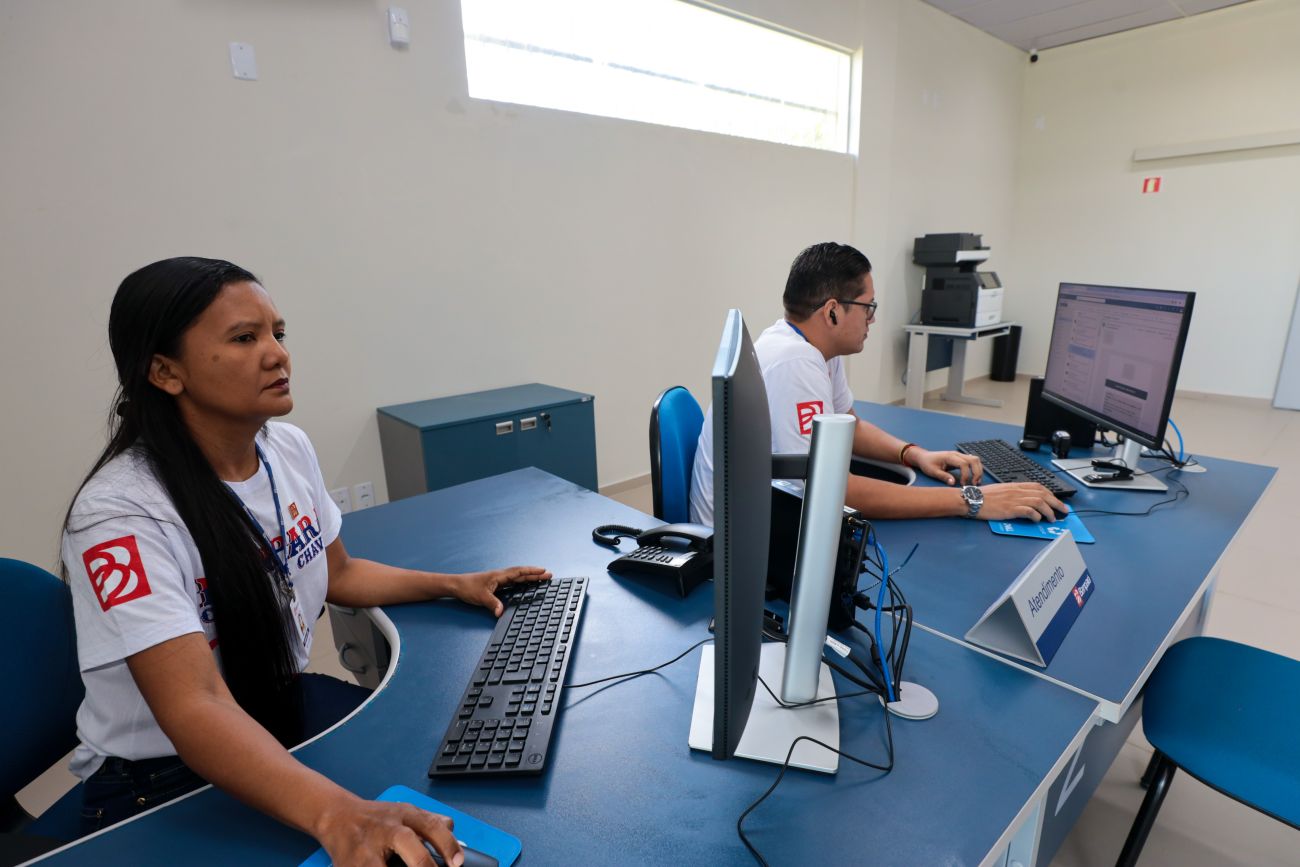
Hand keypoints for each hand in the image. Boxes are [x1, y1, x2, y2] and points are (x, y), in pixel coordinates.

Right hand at [316, 797, 461, 866]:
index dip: (447, 845)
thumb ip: (429, 821)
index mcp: (404, 814)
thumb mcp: (404, 812)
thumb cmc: (376, 818)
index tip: (457, 863)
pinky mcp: (351, 865)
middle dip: (423, 865)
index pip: (431, 825)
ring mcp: (366, 849)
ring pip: (382, 866)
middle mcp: (386, 829)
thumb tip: (454, 834)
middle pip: (407, 842)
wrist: (337, 817)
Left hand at [453, 566, 551, 615]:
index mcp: (499, 576)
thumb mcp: (481, 597)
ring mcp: (498, 580)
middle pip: (521, 574)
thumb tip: (501, 613)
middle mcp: (501, 576)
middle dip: (535, 574)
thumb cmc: (467, 588)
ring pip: (517, 577)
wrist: (456, 585)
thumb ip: (493, 604)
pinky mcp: (495, 584)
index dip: (532, 572)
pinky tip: (524, 585)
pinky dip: (521, 582)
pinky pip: (512, 582)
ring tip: (540, 578)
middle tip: (548, 575)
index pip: (519, 572)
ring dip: (529, 577)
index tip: (544, 571)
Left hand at [911, 448, 982, 485]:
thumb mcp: (933, 472)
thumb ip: (943, 477)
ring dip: (978, 470)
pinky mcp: (960, 458)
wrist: (924, 457)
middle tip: (974, 483)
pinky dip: (976, 469)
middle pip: (974, 460)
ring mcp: (959, 455)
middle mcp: (956, 454)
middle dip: (977, 472)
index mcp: (949, 456)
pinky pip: (972, 461)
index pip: (964, 464)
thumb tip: (953, 483)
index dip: (966, 475)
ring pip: (975, 459)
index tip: (962, 484)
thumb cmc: (927, 464)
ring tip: (976, 482)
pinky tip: (974, 478)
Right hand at [977, 483, 1067, 521]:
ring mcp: (1014, 499)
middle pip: (1043, 494)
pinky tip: (1038, 520)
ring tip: (1052, 519)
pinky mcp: (1010, 509)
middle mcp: (1016, 491)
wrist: (971, 499)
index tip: (1056, 500)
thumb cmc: (982, 497)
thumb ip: (1012, 493)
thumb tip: (1023, 500)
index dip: (1050, 493)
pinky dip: (1036, 515)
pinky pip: (1028, 511)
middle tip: (1064, 510)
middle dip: (1056, 502)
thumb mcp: (1000, 490)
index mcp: (1014, 486)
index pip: (1038, 486)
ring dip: (1049, 511)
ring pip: (1039, 502)